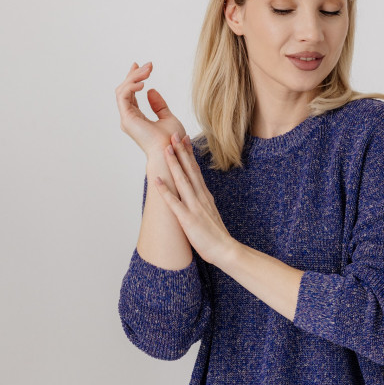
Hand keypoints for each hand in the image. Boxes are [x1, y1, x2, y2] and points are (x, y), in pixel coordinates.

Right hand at [115, 61, 185, 157]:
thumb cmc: (172, 141)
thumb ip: (159, 105)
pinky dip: (131, 86)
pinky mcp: (127, 118)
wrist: (171, 152)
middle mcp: (129, 118)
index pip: (130, 94)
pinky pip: (123, 96)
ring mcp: (127, 119)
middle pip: (125, 90)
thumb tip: (150, 90)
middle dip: (135, 75)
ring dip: (134, 77)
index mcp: (136, 118)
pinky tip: (143, 82)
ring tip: (148, 70)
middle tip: (148, 65)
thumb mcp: (168, 118)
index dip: (134, 79)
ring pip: (123, 90)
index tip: (141, 66)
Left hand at [154, 134, 235, 266]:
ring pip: (182, 181)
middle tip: (174, 134)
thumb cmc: (217, 236)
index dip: (189, 154)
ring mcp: (194, 207)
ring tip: (166, 149)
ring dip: (174, 164)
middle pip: (189, 170)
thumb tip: (196, 195)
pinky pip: (174, 203)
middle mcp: (200, 197)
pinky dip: (165, 191)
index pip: (196, 170)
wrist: (226, 250)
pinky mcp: (188, 219)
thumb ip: (202, 203)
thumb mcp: (210, 214)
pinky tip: (156, 181)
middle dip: (181, 151)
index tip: (183, 139)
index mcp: (205, 196)